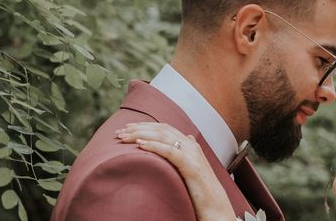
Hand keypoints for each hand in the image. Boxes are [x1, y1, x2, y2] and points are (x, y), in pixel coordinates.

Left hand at [116, 122, 234, 220]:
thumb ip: (188, 154)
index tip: (127, 129)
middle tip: (119, 132)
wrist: (216, 208)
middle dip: (138, 128)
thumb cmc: (202, 193)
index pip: (165, 128)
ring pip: (164, 136)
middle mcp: (191, 146)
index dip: (145, 126)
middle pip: (162, 129)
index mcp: (190, 145)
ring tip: (124, 138)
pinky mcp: (191, 166)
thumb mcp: (193, 169)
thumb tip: (187, 138)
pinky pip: (170, 152)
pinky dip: (154, 146)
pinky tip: (140, 145)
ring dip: (141, 134)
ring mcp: (192, 154)